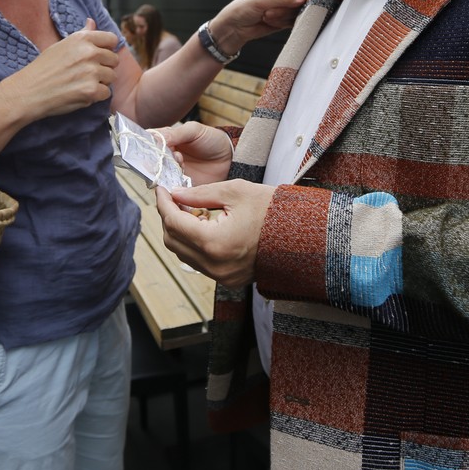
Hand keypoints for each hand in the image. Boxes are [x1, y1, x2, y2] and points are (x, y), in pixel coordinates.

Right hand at [3, 19, 119, 120]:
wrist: (29, 91)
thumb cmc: (43, 68)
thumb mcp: (62, 45)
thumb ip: (82, 35)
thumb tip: (92, 22)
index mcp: (83, 39)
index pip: (112, 40)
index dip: (106, 49)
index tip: (98, 56)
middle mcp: (90, 53)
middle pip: (114, 60)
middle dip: (104, 67)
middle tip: (86, 74)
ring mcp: (92, 72)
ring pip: (111, 77)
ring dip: (101, 82)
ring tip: (81, 83)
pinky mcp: (91, 91)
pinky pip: (106, 93)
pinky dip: (96, 96)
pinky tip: (80, 93)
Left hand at [154, 179, 275, 287]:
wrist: (305, 236)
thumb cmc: (275, 211)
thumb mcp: (236, 192)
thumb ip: (200, 194)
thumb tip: (175, 194)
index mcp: (215, 242)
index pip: (173, 222)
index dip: (163, 203)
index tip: (162, 189)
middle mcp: (215, 265)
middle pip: (172, 241)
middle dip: (169, 217)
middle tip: (175, 197)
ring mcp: (221, 276)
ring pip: (183, 254)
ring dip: (180, 231)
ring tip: (193, 210)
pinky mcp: (228, 279)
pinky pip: (198, 262)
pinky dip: (194, 243)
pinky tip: (206, 225)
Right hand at [155, 121, 233, 185]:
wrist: (231, 158)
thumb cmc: (212, 140)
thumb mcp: (194, 130)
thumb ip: (174, 134)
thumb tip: (155, 138)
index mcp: (165, 141)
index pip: (148, 145)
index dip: (147, 148)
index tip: (154, 149)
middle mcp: (165, 159)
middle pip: (151, 164)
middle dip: (158, 162)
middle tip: (174, 157)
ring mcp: (172, 174)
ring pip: (159, 178)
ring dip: (167, 174)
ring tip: (182, 165)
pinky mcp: (181, 189)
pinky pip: (171, 192)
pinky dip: (174, 188)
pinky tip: (183, 180)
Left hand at [209, 0, 309, 55]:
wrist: (235, 27)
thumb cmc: (243, 7)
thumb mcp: (262, 0)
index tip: (302, 2)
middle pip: (305, 1)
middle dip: (288, 8)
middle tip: (271, 10)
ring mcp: (289, 6)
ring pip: (300, 13)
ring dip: (283, 17)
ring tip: (267, 15)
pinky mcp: (288, 19)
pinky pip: (295, 22)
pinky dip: (283, 24)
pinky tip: (271, 21)